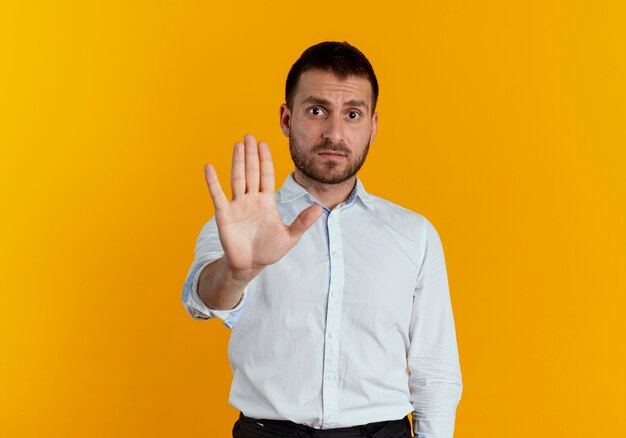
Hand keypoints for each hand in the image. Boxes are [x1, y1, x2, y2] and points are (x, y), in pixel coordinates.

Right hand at [204, 134, 322, 282]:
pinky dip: (213, 182)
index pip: (267, 176)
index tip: (263, 144)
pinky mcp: (224, 215)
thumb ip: (302, 222)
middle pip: (252, 172)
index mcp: (267, 202)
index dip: (265, 160)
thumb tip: (319, 209)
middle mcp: (251, 199)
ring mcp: (237, 205)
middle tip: (249, 136)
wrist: (250, 265)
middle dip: (251, 154)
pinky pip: (218, 195)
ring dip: (237, 162)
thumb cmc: (269, 250)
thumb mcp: (290, 237)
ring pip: (237, 179)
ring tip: (237, 145)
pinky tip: (209, 167)